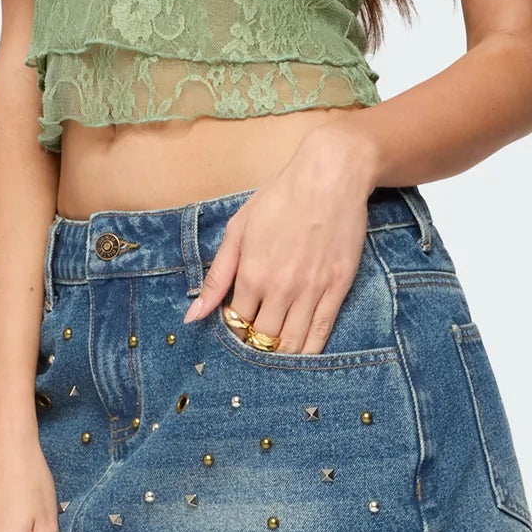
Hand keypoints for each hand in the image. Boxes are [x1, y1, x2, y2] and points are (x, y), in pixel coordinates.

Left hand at [182, 124, 376, 353]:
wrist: (329, 177)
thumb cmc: (280, 197)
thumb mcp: (238, 229)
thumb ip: (216, 277)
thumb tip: (192, 316)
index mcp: (251, 274)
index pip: (236, 324)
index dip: (234, 331)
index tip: (237, 327)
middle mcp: (280, 289)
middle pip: (263, 339)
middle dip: (256, 346)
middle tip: (256, 342)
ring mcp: (312, 291)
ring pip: (293, 344)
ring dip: (282, 354)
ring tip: (276, 350)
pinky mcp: (338, 288)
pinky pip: (322, 332)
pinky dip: (310, 349)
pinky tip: (302, 351)